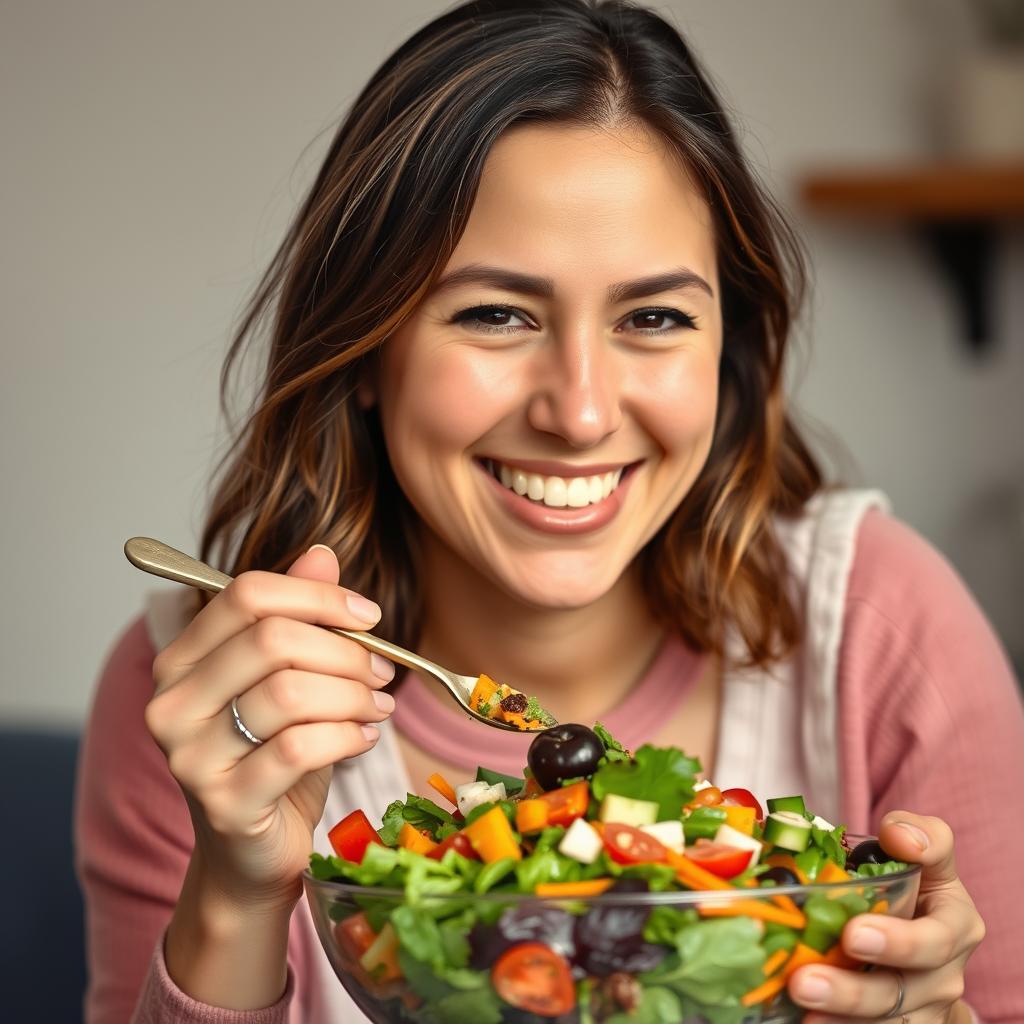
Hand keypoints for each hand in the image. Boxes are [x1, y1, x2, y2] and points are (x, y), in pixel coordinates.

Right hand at [145, 544, 395, 911]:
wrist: (250, 852)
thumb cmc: (272, 756)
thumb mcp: (288, 678)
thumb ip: (298, 614)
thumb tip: (321, 553)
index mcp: (182, 659)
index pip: (247, 594)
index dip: (319, 596)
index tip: (368, 614)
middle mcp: (172, 702)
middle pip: (273, 639)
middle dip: (345, 650)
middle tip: (381, 671)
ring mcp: (191, 756)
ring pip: (291, 692)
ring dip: (353, 695)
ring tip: (377, 706)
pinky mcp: (226, 803)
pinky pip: (301, 748)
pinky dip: (348, 736)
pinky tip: (363, 739)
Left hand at [788, 812, 984, 1022]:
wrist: (913, 931)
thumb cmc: (914, 881)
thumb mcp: (926, 851)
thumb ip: (921, 835)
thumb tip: (899, 835)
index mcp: (955, 926)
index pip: (936, 938)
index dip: (899, 941)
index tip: (853, 933)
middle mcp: (943, 975)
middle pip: (901, 991)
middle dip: (852, 990)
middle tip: (806, 980)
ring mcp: (922, 1010)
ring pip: (883, 1021)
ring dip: (838, 1016)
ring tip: (796, 1000)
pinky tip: (799, 1019)